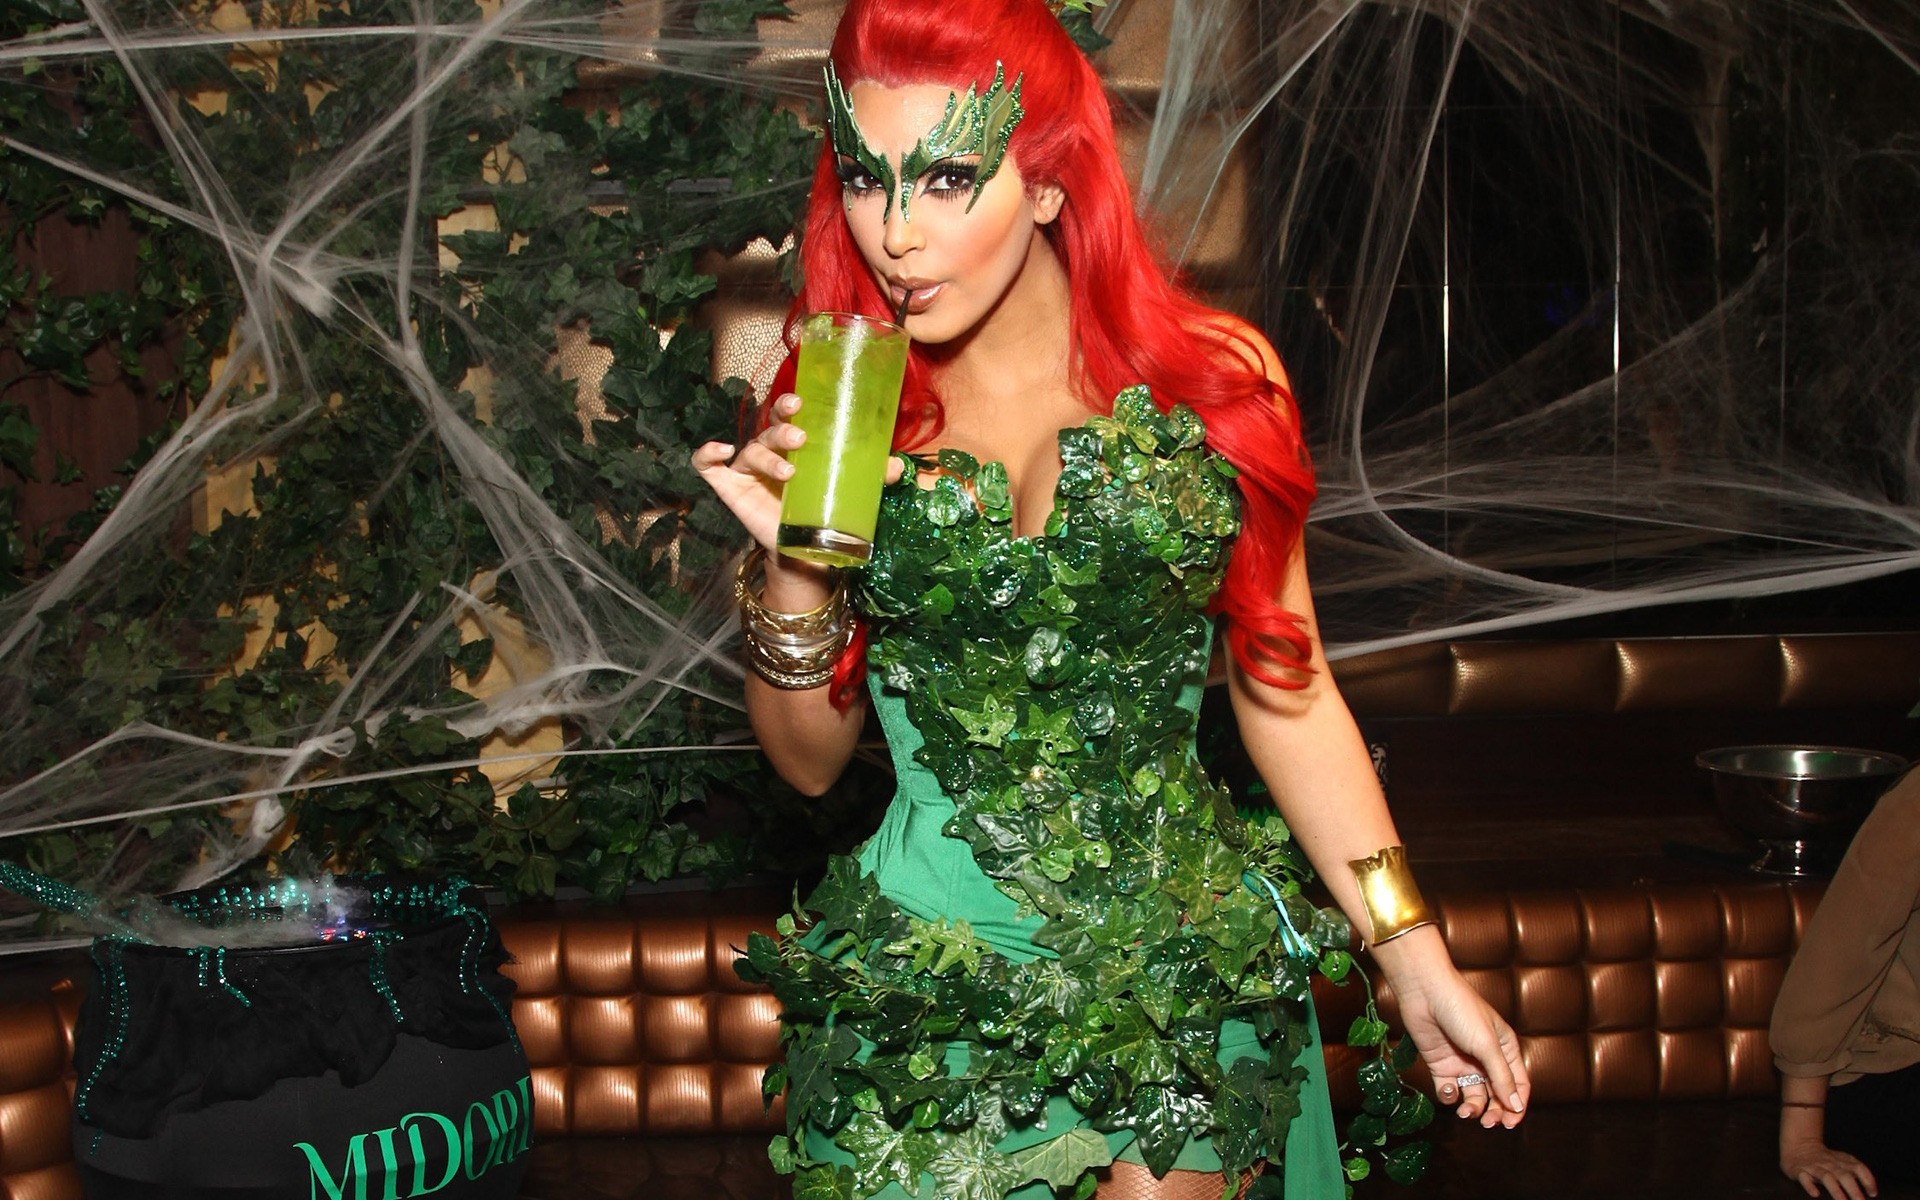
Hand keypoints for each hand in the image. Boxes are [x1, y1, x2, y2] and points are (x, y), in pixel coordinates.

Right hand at [691, 393, 904, 550]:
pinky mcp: (729, 487)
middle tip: (800, 438)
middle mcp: (768, 449)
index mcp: (793, 442)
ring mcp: (746, 468)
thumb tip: (896, 466)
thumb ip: (869, 475)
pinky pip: (708, 466)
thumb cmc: (821, 508)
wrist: (803, 550)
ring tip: (789, 472)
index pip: (787, 414)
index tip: (802, 404)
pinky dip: (707, 454)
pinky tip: (720, 451)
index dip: (790, 404)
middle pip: (769, 428)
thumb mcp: (847, 489)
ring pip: (750, 450)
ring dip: (767, 455)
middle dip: (782, 428)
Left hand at [1376, 936, 1529, 1127]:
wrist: (1425, 993)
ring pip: (1474, 1096)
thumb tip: (1516, 1106)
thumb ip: (1501, 1077)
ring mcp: (1463, 1063)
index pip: (1518, 1084)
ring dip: (1473, 1108)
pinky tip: (1449, 1090)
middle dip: (1495, 1111)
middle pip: (1497, 1095)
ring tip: (1467, 1112)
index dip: (1517, 1106)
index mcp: (1505, 1050)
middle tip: (1489, 1123)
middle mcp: (1486, 1059)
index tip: (1510, 1123)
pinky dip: (1450, 1096)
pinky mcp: (1441, 1066)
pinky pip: (1449, 1090)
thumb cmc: (1462, 1011)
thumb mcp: (1487, 1045)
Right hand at [1783, 1141, 1877, 1199]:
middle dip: (1853, 1190)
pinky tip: (1815, 1194)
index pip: (1858, 1168)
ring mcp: (1814, 1166)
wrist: (1799, 1145)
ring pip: (1826, 1177)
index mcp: (1842, 1161)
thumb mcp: (1842, 1161)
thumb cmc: (1825, 1159)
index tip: (1872, 1194)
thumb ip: (1856, 1172)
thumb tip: (1872, 1191)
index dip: (1867, 1180)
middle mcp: (1829, 1163)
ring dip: (1835, 1190)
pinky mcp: (1799, 1170)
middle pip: (1843, 1175)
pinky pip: (1804, 1177)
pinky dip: (1809, 1185)